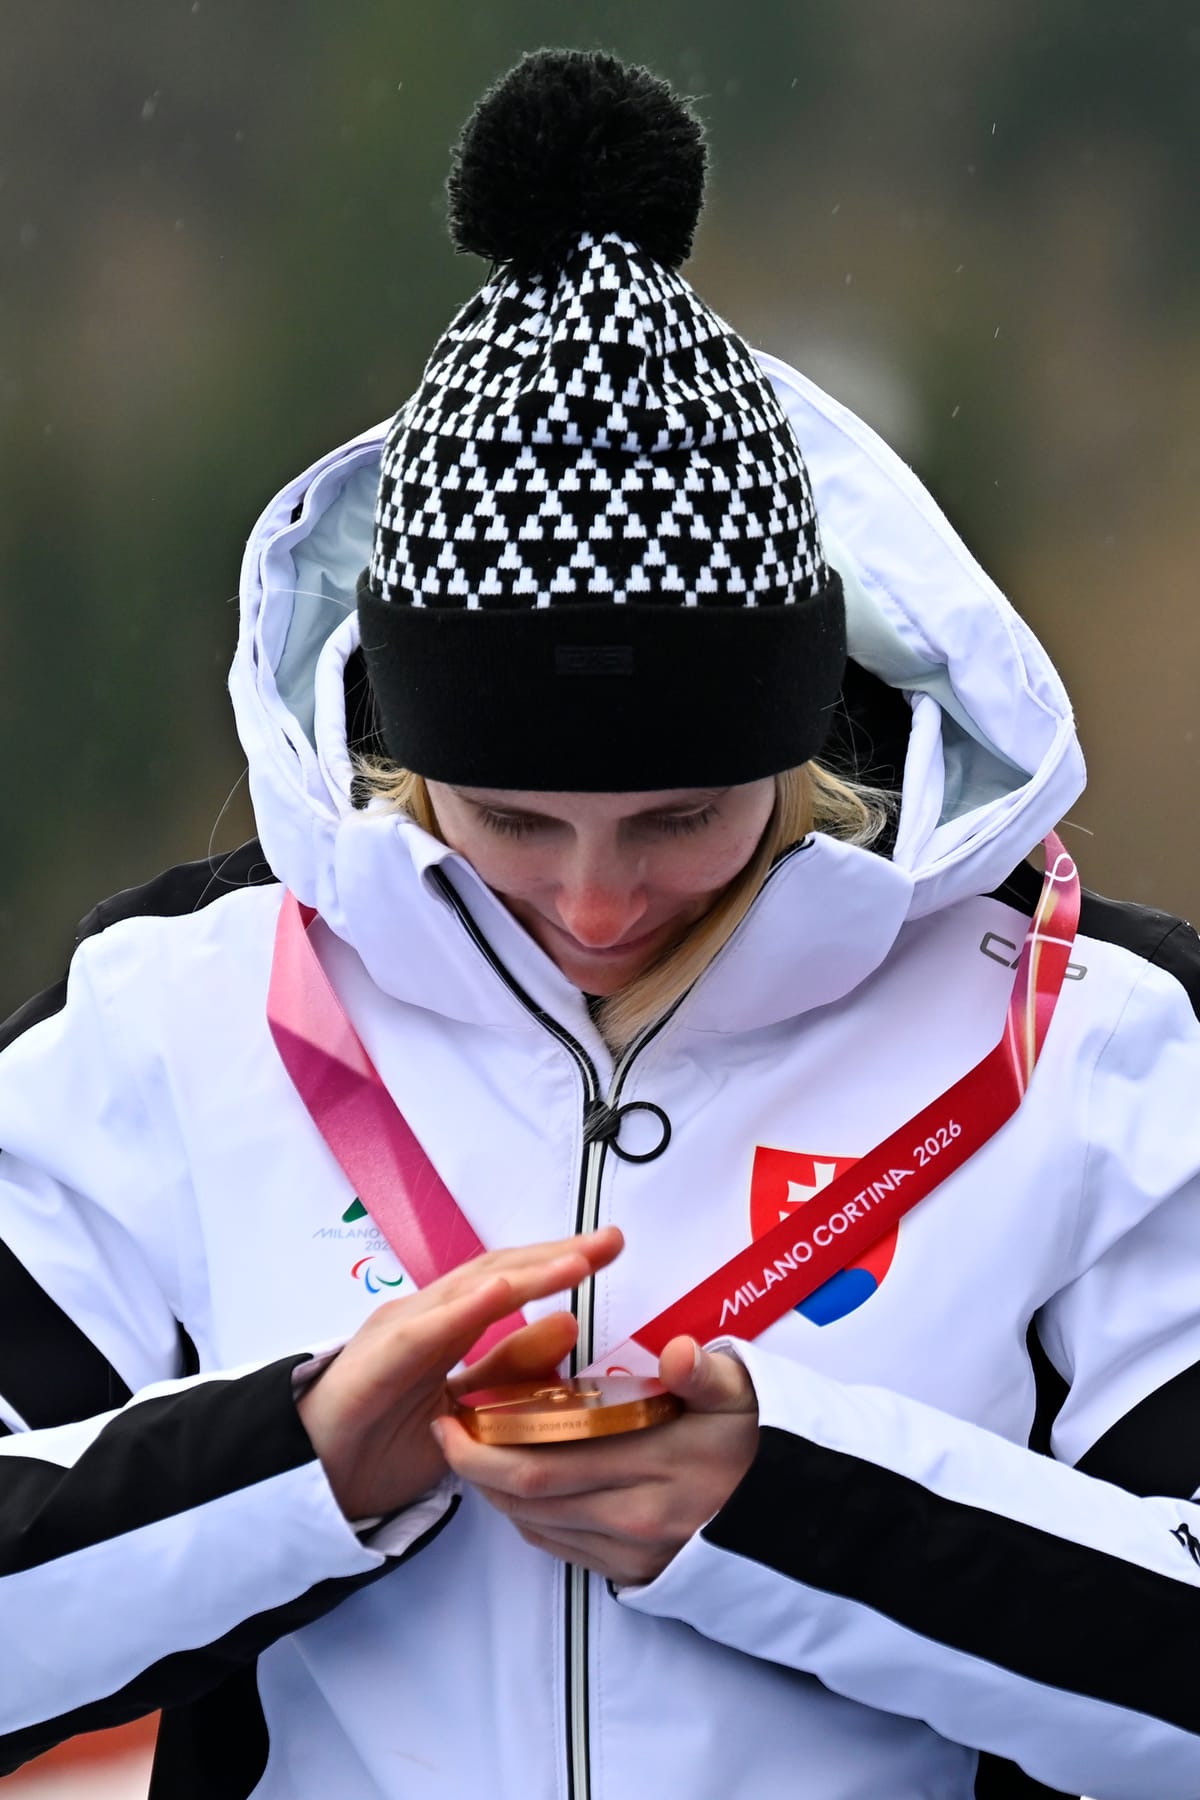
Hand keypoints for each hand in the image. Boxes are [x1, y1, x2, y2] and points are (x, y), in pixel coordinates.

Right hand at [296, 1227, 622, 1519]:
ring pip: (471, 1290)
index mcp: (447, 1321)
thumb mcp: (468, 1405)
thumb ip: (510, 1367)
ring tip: (577, 1262)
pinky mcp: (380, 1357)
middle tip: (611, 1242)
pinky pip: (427, 1329)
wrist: (314, 1479)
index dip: (560, 1261)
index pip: (511, 1278)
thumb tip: (569, 1325)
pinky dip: (466, 1308)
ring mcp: (401, 1328)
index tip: (610, 1249)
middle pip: (499, 1271)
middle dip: (557, 1255)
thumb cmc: (384, 1440)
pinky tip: (503, 1292)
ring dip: (527, 1273)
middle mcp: (426, 1313)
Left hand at [434, 1337, 758, 1585]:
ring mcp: (631, 1553)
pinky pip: (560, 1548)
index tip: (454, 1410)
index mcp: (651, 1467)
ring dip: (496, 1491)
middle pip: (527, 1498)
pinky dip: (527, 1517)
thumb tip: (678, 1354)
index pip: (541, 1462)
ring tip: (474, 1449)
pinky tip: (519, 1484)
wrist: (796, 1509)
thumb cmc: (757, 1437)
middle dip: (474, 1466)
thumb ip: (705, 1372)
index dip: (485, 1443)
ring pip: (536, 1526)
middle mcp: (633, 1518)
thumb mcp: (740, 1391)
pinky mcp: (633, 1575)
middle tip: (446, 1428)